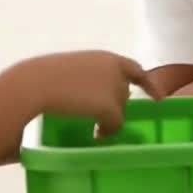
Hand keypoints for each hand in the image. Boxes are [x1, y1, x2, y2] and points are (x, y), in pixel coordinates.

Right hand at [21, 51, 164, 135]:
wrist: (34, 84)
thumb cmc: (41, 78)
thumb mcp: (69, 72)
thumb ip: (86, 79)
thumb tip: (85, 98)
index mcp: (105, 57)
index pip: (134, 69)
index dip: (147, 84)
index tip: (158, 98)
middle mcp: (115, 68)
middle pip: (124, 93)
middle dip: (114, 106)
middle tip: (98, 118)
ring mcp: (114, 86)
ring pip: (120, 110)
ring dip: (109, 119)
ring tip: (93, 127)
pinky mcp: (111, 106)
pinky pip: (116, 124)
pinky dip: (108, 131)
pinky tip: (96, 135)